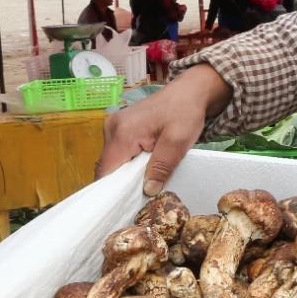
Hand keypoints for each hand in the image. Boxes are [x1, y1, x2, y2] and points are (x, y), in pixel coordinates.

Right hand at [96, 64, 230, 194]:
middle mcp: (111, 128)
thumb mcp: (178, 141)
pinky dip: (129, 162)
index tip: (123, 207)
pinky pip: (119, 152)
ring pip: (113, 161)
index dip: (112, 191)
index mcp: (122, 132)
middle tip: (140, 198)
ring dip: (126, 173)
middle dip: (121, 184)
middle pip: (108, 167)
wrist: (190, 90)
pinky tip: (144, 168)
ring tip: (144, 183)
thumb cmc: (186, 112)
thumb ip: (162, 166)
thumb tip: (148, 191)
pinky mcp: (120, 126)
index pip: (106, 171)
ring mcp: (114, 126)